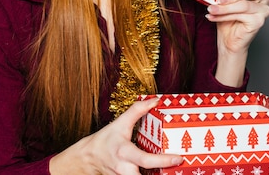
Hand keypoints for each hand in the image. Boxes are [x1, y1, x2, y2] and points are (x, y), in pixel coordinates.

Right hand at [50, 98, 182, 173]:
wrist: (89, 157)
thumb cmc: (105, 140)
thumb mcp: (120, 123)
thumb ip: (137, 110)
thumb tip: (154, 100)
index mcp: (125, 153)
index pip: (146, 160)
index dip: (164, 161)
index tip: (178, 158)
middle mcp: (125, 169)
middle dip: (162, 174)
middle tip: (178, 168)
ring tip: (172, 170)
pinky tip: (159, 171)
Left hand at [205, 0, 268, 85]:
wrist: (228, 39)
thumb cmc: (226, 17)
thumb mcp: (223, 0)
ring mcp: (264, 9)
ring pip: (243, 4)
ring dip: (224, 7)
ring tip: (211, 9)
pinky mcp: (260, 21)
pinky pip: (241, 15)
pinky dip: (224, 16)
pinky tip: (213, 17)